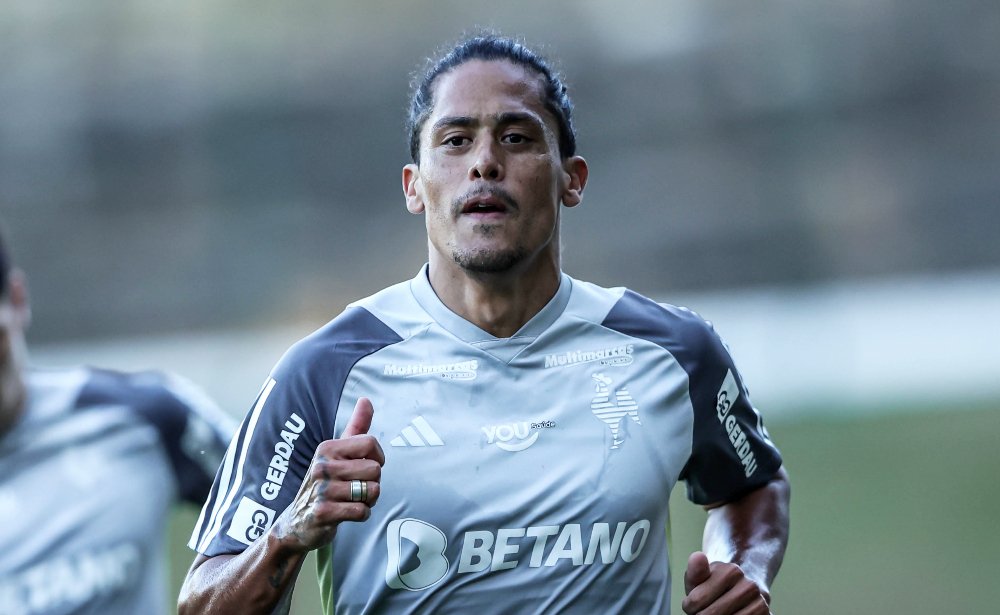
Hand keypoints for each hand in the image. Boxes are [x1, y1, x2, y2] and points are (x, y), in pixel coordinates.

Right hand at [272, 397, 384, 551]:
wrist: (297, 522)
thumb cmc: (325, 483)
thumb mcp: (337, 452)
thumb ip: (355, 427)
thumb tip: (366, 399)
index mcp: (327, 448)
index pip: (370, 442)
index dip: (377, 457)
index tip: (367, 465)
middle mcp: (322, 466)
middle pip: (375, 469)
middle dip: (373, 482)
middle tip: (356, 488)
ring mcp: (322, 490)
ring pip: (371, 491)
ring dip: (368, 500)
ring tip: (351, 500)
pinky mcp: (323, 513)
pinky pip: (362, 511)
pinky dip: (362, 515)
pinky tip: (347, 513)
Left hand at [682, 551, 770, 614]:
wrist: (741, 587)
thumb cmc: (714, 584)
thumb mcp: (701, 576)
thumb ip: (695, 570)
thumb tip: (697, 556)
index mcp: (731, 571)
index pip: (697, 600)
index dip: (689, 606)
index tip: (692, 602)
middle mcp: (749, 586)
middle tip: (702, 610)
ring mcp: (760, 603)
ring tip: (716, 612)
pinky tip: (729, 614)